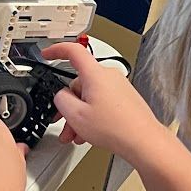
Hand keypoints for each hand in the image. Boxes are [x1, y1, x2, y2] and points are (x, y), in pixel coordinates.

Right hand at [42, 42, 164, 162]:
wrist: (143, 140)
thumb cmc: (116, 128)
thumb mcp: (76, 115)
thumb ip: (61, 99)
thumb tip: (60, 95)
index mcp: (95, 74)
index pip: (73, 51)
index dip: (56, 50)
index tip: (47, 54)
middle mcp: (109, 76)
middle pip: (79, 83)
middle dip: (69, 104)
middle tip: (64, 122)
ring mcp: (118, 86)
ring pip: (90, 96)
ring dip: (80, 114)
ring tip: (78, 134)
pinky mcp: (125, 97)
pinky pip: (102, 101)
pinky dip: (93, 114)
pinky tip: (91, 132)